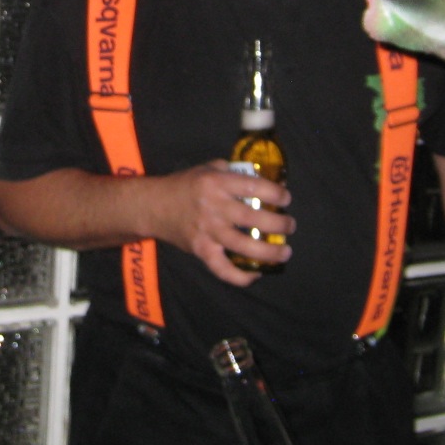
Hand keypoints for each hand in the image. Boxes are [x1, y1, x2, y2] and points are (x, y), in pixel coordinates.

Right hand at [154, 160, 293, 286]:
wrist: (154, 206)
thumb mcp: (207, 168)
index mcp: (216, 183)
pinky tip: (256, 273)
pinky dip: (241, 276)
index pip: (253, 187)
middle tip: (290, 226)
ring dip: (269, 252)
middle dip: (278, 223)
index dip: (275, 193)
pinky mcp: (201, 250)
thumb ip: (232, 172)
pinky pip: (223, 269)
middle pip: (253, 218)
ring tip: (284, 252)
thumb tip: (262, 179)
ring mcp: (207, 231)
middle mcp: (213, 207)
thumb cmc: (184, 185)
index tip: (286, 198)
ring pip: (243, 246)